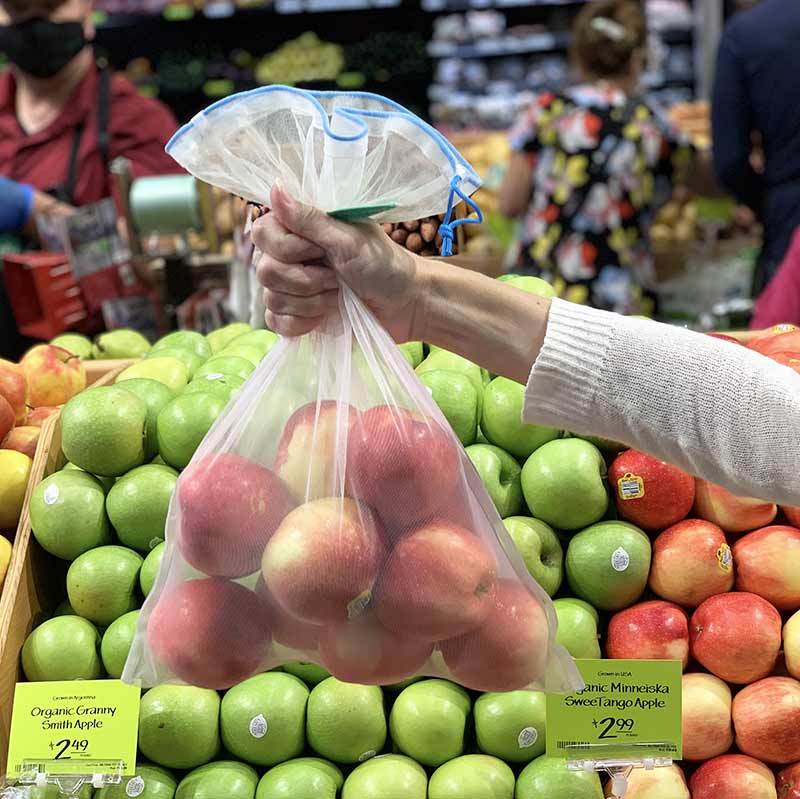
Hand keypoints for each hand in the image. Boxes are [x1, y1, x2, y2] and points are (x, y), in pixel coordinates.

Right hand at [253, 184, 424, 339]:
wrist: (404, 305)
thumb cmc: (383, 265)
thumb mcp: (349, 239)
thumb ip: (310, 219)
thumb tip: (274, 188)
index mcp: (298, 229)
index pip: (261, 234)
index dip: (290, 249)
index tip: (321, 251)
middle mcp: (287, 256)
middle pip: (265, 271)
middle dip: (307, 280)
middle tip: (337, 277)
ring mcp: (289, 288)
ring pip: (271, 299)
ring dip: (312, 302)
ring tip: (339, 295)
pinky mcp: (295, 316)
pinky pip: (276, 323)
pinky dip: (303, 323)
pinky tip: (326, 315)